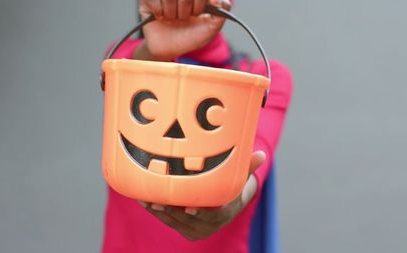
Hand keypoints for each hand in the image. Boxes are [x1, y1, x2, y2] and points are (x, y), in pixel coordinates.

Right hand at [134, 0, 231, 60]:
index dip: (202, 1)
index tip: (203, 10)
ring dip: (172, 12)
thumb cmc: (189, 37)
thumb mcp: (210, 28)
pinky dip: (159, 11)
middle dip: (187, 9)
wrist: (168, 49)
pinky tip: (160, 17)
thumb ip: (221, 14)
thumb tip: (221, 0)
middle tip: (184, 18)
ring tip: (172, 20)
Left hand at [138, 151, 265, 240]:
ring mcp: (198, 229)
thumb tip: (262, 155)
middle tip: (159, 202)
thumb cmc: (232, 185)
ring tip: (146, 200)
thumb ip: (249, 166)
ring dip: (160, 213)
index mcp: (226, 212)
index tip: (189, 208)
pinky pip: (169, 222)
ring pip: (176, 223)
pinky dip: (156, 213)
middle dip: (173, 212)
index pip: (215, 216)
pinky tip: (144, 201)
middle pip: (190, 221)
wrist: (225, 203)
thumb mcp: (241, 176)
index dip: (202, 213)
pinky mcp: (185, 229)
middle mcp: (212, 225)